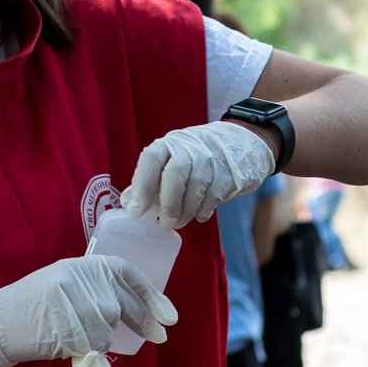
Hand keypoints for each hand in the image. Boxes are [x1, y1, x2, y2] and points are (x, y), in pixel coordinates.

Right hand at [0, 256, 177, 366]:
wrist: (1, 321)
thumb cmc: (36, 303)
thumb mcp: (67, 281)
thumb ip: (98, 286)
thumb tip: (140, 307)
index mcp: (82, 264)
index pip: (126, 272)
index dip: (151, 293)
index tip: (168, 314)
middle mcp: (79, 279)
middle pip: (121, 304)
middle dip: (144, 321)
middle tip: (159, 335)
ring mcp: (72, 302)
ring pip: (108, 326)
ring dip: (103, 337)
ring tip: (81, 334)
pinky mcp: (66, 325)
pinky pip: (93, 342)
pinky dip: (89, 348)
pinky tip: (72, 342)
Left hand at [119, 121, 274, 229]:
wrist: (239, 143)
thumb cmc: (196, 157)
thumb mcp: (171, 160)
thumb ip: (150, 179)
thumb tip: (128, 201)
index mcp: (169, 144)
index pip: (152, 159)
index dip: (141, 186)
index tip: (136, 211)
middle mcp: (189, 147)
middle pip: (176, 172)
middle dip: (168, 203)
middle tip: (163, 223)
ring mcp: (211, 158)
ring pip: (196, 186)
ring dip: (186, 211)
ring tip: (179, 222)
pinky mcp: (228, 173)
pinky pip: (213, 196)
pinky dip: (203, 210)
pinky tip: (198, 216)